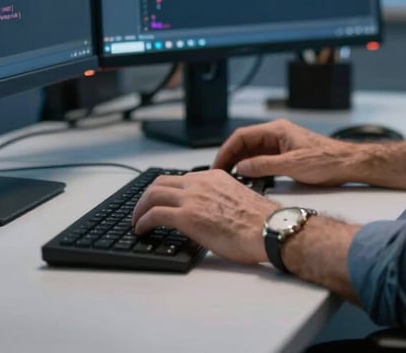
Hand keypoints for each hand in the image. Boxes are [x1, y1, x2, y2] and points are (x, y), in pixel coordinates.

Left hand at [131, 169, 277, 264]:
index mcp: (213, 176)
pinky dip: (142, 221)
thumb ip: (218, 199)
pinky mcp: (186, 216)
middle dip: (146, 196)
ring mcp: (192, 197)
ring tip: (137, 221)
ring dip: (140, 208)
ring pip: (153, 194)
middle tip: (142, 210)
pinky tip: (141, 230)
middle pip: (160, 182)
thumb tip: (209, 213)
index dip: (165, 190)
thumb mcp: (236, 198)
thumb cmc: (260, 221)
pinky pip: (154, 214)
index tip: (160, 201)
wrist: (268, 228)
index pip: (180, 178)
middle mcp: (200, 182)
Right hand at [212, 119, 360, 185]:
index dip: (227, 150)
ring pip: (253, 152)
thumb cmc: (327, 160)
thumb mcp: (292, 165)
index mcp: (277, 130)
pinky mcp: (286, 156)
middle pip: (245, 143)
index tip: (218, 164)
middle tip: (220, 174)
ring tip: (230, 179)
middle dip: (231, 157)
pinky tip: (248, 180)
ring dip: (241, 164)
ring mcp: (281, 145)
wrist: (348, 164)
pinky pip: (262, 160)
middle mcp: (277, 135)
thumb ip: (264, 165)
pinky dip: (253, 169)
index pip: (242, 136)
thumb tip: (242, 167)